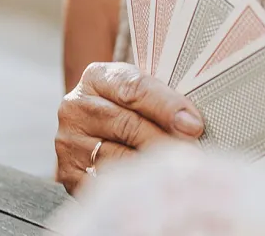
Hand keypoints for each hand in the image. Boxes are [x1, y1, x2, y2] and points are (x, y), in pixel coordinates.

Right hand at [54, 61, 205, 192]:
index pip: (133, 88)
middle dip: (165, 140)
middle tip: (194, 154)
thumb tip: (192, 125)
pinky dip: (132, 186)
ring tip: (177, 171)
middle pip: (127, 125)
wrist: (93, 130)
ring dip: (152, 166)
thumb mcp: (140, 92)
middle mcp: (76, 107)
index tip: (194, 125)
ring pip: (119, 158)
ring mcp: (70, 143)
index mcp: (96, 78)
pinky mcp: (70, 174)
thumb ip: (162, 99)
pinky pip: (106, 183)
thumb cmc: (128, 109)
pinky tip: (152, 185)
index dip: (166, 107)